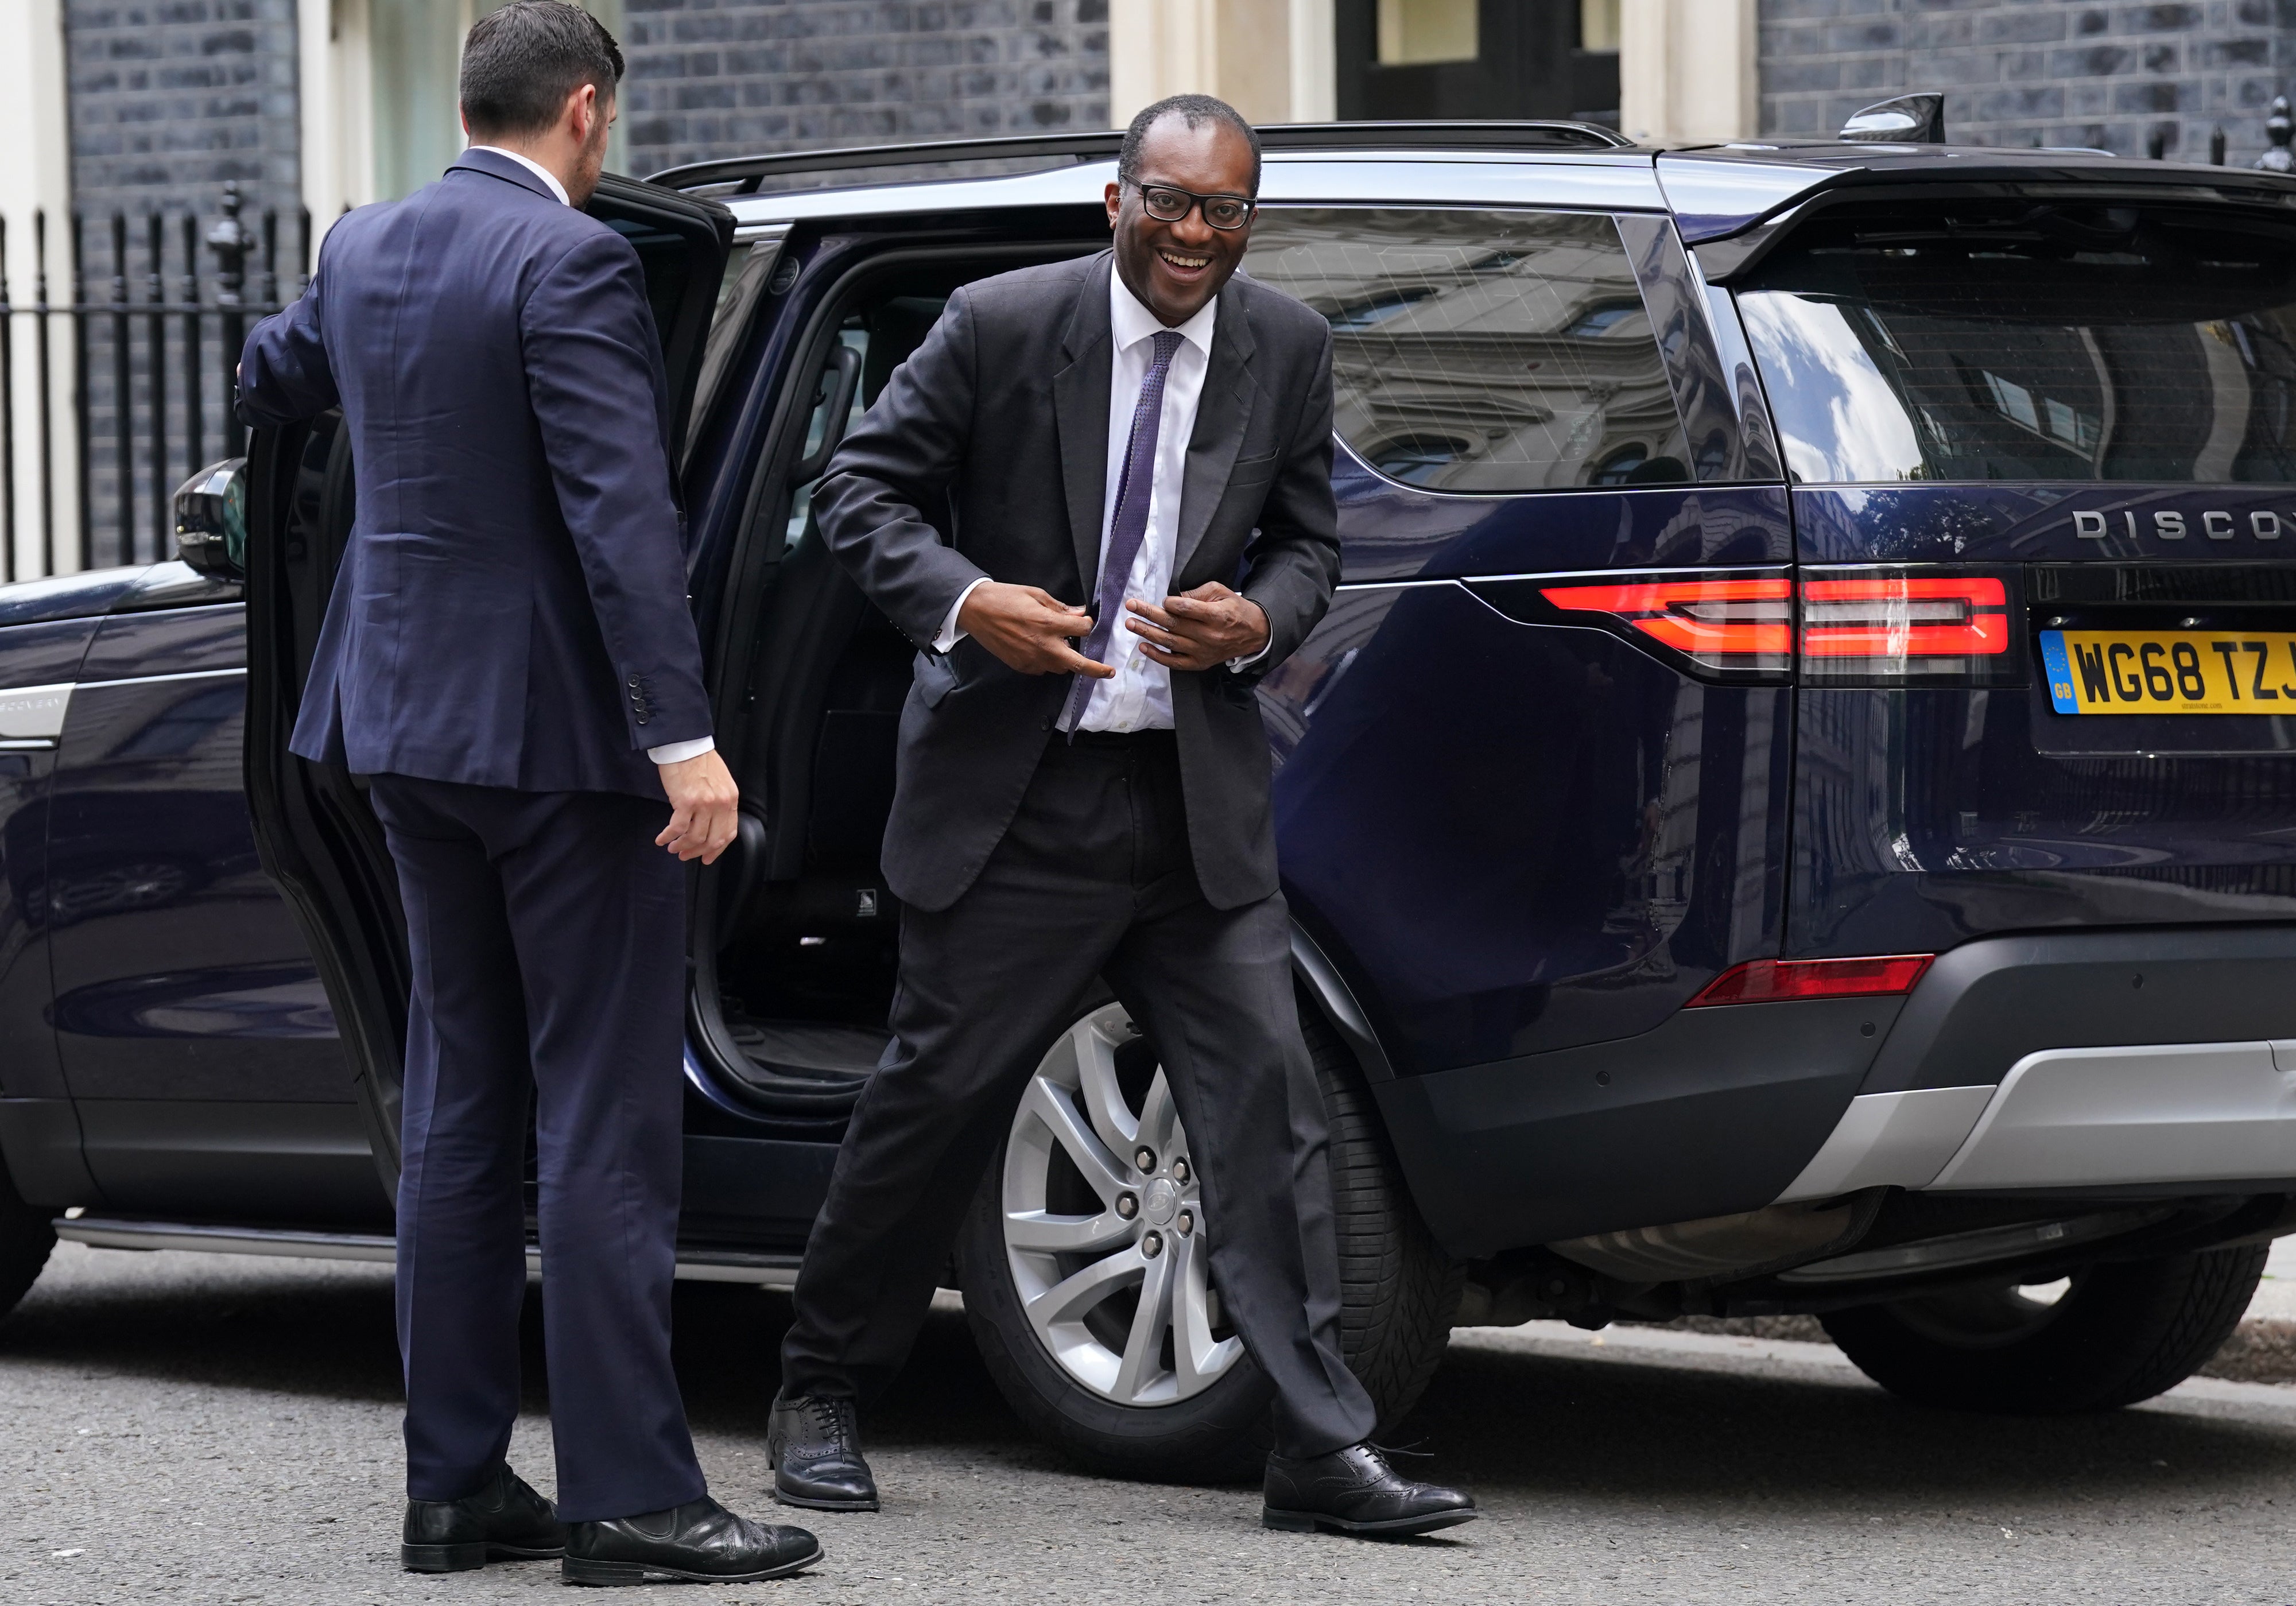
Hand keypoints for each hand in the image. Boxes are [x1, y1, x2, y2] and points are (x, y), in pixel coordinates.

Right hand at [656, 749, 739, 863]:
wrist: (685, 744)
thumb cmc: (699, 759)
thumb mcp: (719, 781)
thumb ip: (719, 802)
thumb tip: (710, 822)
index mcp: (731, 798)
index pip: (729, 832)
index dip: (717, 849)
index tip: (707, 857)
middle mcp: (721, 803)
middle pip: (712, 840)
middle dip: (698, 852)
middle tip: (686, 855)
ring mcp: (704, 804)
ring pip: (695, 837)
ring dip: (682, 846)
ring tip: (673, 847)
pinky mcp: (686, 802)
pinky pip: (678, 828)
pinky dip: (668, 836)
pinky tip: (662, 839)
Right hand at [957, 581, 1113, 678]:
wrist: (975, 610)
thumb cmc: (1005, 598)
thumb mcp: (1036, 594)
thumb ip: (1060, 608)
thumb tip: (1079, 614)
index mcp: (1048, 624)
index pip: (1083, 630)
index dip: (1086, 624)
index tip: (1084, 621)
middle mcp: (1043, 646)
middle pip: (1078, 664)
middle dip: (1097, 669)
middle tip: (1109, 671)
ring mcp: (1032, 659)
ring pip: (1061, 667)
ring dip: (1068, 659)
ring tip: (1063, 646)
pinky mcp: (1021, 666)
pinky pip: (1043, 668)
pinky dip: (1048, 661)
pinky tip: (1041, 648)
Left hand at [1124, 582, 1269, 671]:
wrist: (1254, 634)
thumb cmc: (1235, 609)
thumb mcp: (1222, 592)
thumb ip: (1198, 593)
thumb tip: (1174, 598)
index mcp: (1216, 615)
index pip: (1187, 609)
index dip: (1171, 603)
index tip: (1163, 599)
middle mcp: (1209, 635)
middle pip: (1174, 625)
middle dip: (1149, 614)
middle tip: (1131, 605)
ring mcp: (1203, 651)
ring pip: (1170, 642)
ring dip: (1148, 633)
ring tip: (1131, 623)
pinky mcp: (1200, 663)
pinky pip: (1175, 662)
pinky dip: (1158, 656)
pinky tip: (1144, 647)